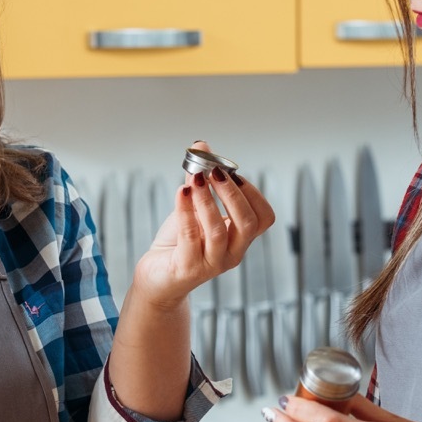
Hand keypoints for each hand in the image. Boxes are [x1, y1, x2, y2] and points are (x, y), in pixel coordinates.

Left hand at [130, 141, 274, 305]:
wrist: (158, 275)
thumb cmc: (181, 242)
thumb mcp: (194, 208)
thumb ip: (200, 179)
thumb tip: (201, 146)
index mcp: (240, 238)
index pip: (263, 217)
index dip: (252, 193)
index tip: (232, 172)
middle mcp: (232, 253)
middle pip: (247, 223)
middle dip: (232, 193)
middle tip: (214, 171)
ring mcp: (212, 264)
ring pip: (218, 230)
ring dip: (207, 200)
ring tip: (194, 179)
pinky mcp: (188, 268)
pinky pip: (190, 237)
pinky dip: (185, 211)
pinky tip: (180, 193)